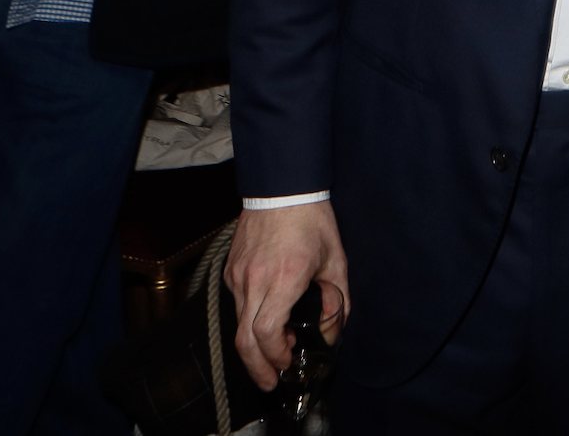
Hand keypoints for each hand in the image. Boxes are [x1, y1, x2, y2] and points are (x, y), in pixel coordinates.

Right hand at [225, 201, 349, 391]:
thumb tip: (335, 328)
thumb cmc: (312, 220)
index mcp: (284, 278)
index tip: (287, 361)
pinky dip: (249, 320)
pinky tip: (267, 319)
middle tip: (271, 381)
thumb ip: (338, 298)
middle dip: (257, 367)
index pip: (265, 332)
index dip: (273, 355)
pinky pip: (237, 304)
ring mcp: (238, 276)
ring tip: (276, 350)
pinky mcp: (230, 271)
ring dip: (254, 345)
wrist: (282, 188)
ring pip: (237, 324)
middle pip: (243, 339)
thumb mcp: (336, 259)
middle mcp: (255, 280)